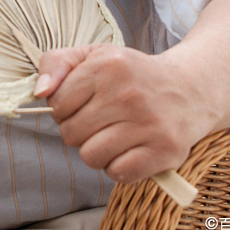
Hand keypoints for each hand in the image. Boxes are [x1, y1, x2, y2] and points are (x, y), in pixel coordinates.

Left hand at [34, 45, 216, 182]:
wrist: (190, 89)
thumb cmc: (132, 74)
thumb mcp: (93, 55)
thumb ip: (56, 64)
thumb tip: (39, 93)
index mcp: (107, 66)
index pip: (57, 103)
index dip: (62, 109)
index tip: (81, 104)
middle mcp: (128, 95)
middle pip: (71, 133)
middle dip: (78, 131)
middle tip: (99, 121)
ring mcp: (150, 124)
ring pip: (91, 156)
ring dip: (96, 152)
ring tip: (112, 137)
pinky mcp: (166, 151)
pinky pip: (118, 173)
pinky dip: (118, 168)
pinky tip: (128, 151)